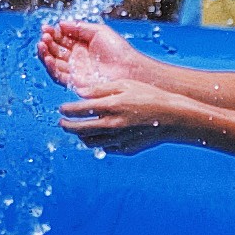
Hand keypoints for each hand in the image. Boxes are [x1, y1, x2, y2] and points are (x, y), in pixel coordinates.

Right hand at [37, 16, 148, 93]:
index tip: (46, 27)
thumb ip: (78, 27)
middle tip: (44, 35)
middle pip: (55, 50)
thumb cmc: (118, 50)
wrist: (128, 69)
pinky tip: (48, 58)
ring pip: (54, 63)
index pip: (61, 38)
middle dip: (48, 41)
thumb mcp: (98, 31)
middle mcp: (76, 58)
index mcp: (82, 45)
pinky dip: (50, 67)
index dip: (53, 33)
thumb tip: (60, 23)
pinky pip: (58, 76)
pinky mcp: (75, 82)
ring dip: (45, 53)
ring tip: (42, 44)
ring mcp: (75, 71)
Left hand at [55, 76, 193, 156]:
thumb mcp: (125, 85)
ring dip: (81, 136)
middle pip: (79, 129)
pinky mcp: (125, 150)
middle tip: (62, 123)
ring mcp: (118, 140)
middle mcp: (111, 125)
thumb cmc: (149, 96)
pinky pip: (105, 148)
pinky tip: (101, 135)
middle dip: (67, 126)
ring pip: (90, 142)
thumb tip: (78, 92)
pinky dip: (99, 142)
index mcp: (110, 106)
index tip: (61, 109)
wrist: (172, 118)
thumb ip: (99, 89)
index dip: (66, 110)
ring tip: (80, 130)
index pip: (78, 110)